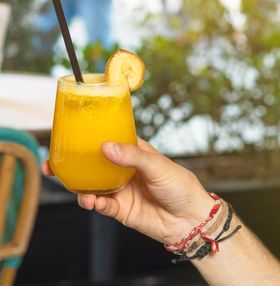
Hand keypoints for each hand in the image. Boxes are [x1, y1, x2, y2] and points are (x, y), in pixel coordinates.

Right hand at [42, 138, 212, 244]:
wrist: (190, 219)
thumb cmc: (179, 185)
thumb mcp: (157, 165)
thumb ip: (132, 156)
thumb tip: (106, 147)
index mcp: (132, 153)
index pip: (107, 141)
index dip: (88, 139)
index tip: (69, 136)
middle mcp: (123, 170)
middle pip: (92, 165)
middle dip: (73, 166)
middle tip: (52, 165)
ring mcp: (120, 190)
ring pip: (92, 186)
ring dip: (80, 188)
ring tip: (79, 191)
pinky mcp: (121, 209)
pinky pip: (102, 205)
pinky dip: (95, 203)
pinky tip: (93, 202)